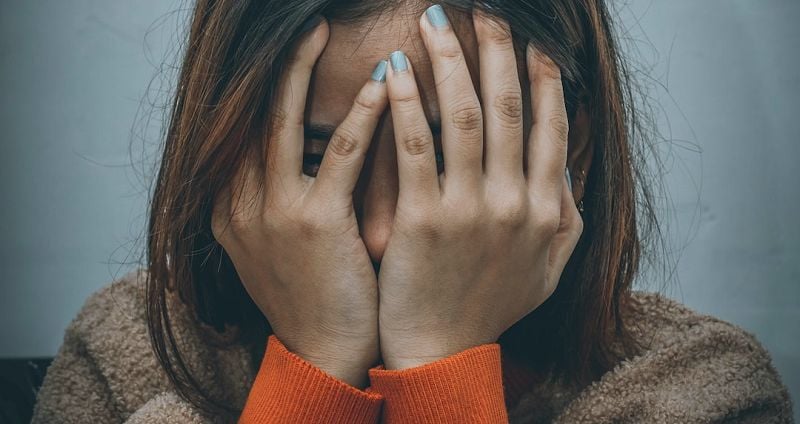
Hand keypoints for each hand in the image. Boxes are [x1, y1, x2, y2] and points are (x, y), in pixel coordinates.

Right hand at [210, 18, 388, 387]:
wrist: (323, 351)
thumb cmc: (313, 293)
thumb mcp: (278, 241)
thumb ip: (277, 195)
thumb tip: (306, 149)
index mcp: (228, 206)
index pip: (242, 129)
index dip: (266, 86)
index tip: (291, 53)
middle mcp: (238, 202)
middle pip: (254, 114)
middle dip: (280, 65)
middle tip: (307, 25)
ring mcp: (271, 211)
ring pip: (284, 121)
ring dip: (305, 71)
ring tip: (324, 31)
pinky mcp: (313, 223)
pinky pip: (340, 154)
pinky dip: (361, 116)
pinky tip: (382, 84)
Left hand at [376, 7, 583, 369]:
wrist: (442, 351)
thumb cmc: (490, 308)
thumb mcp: (548, 269)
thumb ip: (566, 217)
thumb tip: (566, 166)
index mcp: (546, 209)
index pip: (550, 127)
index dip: (544, 78)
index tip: (535, 43)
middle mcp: (514, 202)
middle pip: (508, 107)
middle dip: (498, 50)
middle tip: (486, 11)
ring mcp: (469, 209)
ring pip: (463, 115)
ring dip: (451, 60)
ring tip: (436, 21)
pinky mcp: (423, 219)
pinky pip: (415, 147)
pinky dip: (406, 103)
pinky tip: (395, 69)